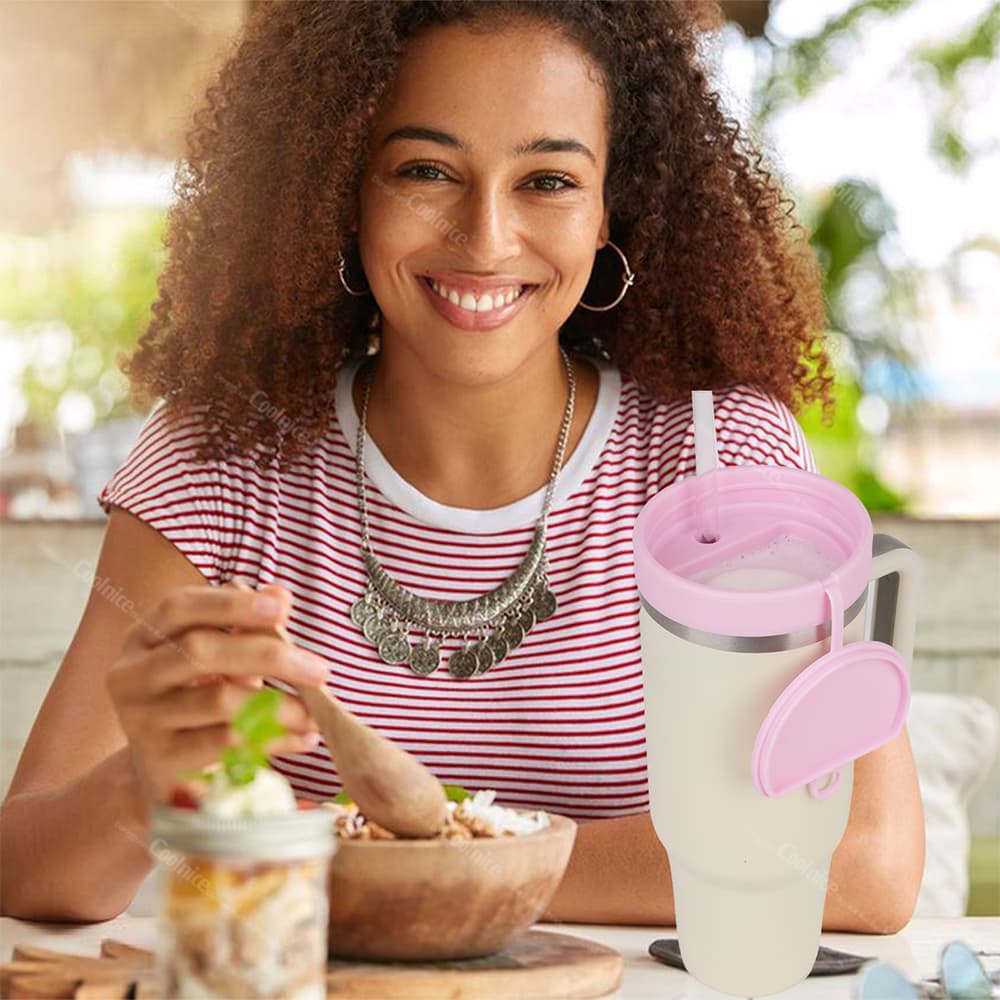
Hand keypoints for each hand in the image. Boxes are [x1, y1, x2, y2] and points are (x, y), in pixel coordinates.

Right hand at [106, 580, 326, 804]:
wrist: (167, 769)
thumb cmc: (199, 698)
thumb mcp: (220, 656)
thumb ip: (245, 624)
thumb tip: (278, 594)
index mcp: (145, 636)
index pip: (180, 607)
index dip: (230, 604)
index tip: (282, 608)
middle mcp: (132, 674)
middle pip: (199, 650)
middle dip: (268, 655)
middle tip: (319, 670)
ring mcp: (142, 720)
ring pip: (217, 700)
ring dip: (278, 705)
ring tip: (315, 713)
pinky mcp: (160, 761)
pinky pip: (225, 744)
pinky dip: (272, 739)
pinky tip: (302, 738)